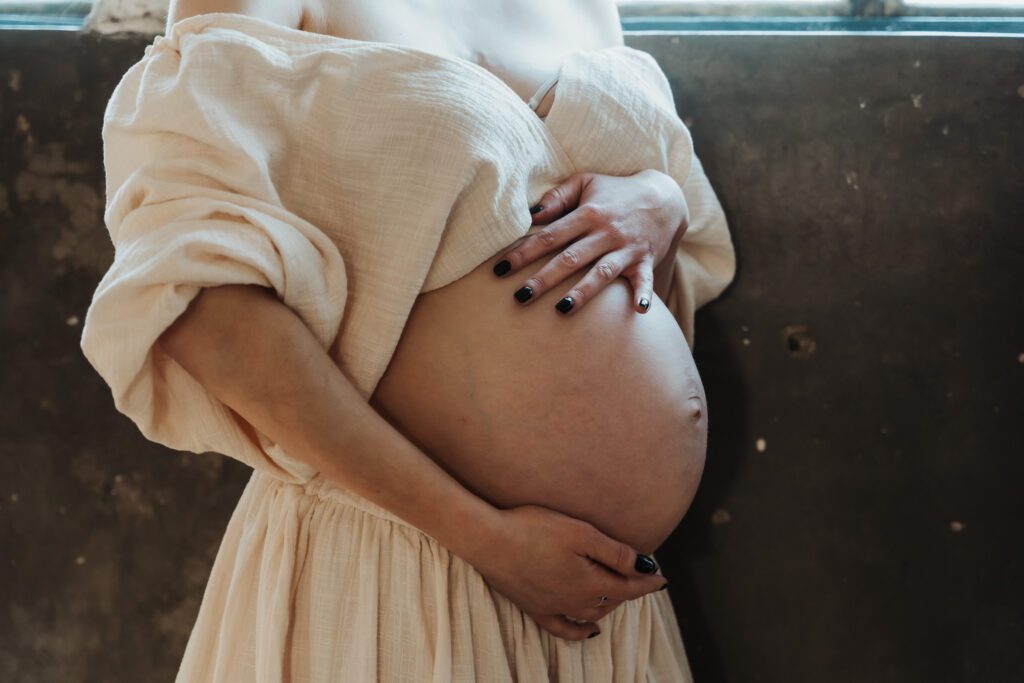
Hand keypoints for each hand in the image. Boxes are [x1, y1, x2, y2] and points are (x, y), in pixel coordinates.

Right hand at [468, 504, 667, 640]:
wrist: (488, 539)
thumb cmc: (534, 528)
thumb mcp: (581, 533)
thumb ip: (614, 552)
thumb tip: (644, 565)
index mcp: (590, 583)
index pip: (629, 586)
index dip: (648, 582)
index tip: (663, 579)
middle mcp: (575, 601)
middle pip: (612, 600)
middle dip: (630, 589)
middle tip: (640, 575)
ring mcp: (553, 607)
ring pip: (592, 614)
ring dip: (609, 604)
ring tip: (619, 592)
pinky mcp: (533, 607)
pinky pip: (563, 629)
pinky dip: (581, 632)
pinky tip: (591, 630)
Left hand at [492, 170, 688, 315]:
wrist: (664, 196)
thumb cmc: (615, 192)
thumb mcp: (586, 182)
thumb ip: (558, 197)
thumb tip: (531, 215)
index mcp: (587, 213)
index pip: (549, 236)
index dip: (523, 252)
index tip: (500, 269)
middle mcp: (606, 232)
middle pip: (570, 258)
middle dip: (544, 278)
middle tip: (520, 297)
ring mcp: (626, 249)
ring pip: (601, 273)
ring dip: (583, 292)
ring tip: (562, 310)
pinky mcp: (645, 261)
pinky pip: (644, 280)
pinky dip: (643, 294)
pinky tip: (639, 311)